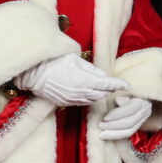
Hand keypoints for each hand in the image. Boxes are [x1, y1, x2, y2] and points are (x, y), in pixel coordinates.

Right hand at [14, 54, 129, 106]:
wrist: (33, 73)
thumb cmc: (53, 61)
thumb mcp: (75, 60)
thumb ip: (91, 69)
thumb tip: (103, 76)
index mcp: (84, 80)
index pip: (107, 84)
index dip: (119, 84)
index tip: (128, 85)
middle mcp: (80, 92)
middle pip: (101, 94)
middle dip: (110, 90)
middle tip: (116, 84)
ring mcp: (72, 99)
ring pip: (92, 100)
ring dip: (100, 95)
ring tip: (104, 89)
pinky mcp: (65, 103)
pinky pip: (82, 103)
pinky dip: (89, 98)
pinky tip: (90, 93)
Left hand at [98, 95, 152, 139]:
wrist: (136, 95)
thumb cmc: (126, 91)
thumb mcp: (124, 90)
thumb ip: (121, 95)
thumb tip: (117, 99)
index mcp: (141, 100)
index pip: (129, 110)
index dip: (117, 115)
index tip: (105, 118)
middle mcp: (145, 111)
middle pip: (130, 122)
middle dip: (114, 125)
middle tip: (101, 125)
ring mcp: (143, 119)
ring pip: (130, 130)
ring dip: (114, 133)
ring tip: (102, 134)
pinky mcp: (138, 125)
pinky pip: (129, 133)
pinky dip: (117, 135)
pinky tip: (107, 135)